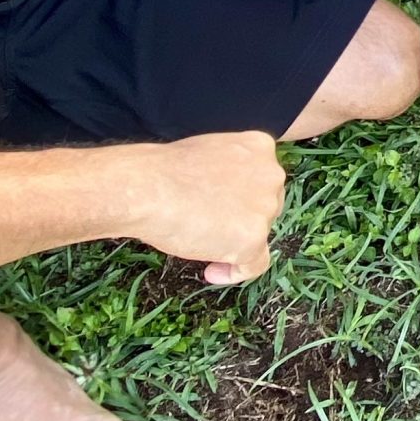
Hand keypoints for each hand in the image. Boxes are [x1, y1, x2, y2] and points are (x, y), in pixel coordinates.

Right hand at [131, 131, 285, 285]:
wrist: (148, 189)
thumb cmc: (164, 171)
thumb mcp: (209, 155)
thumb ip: (230, 171)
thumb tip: (229, 196)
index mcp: (260, 147)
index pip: (263, 180)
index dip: (243, 199)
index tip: (220, 208)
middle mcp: (271, 174)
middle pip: (267, 208)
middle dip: (240, 220)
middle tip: (208, 227)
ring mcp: (265, 207)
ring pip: (259, 236)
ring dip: (232, 243)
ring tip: (197, 241)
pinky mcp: (253, 238)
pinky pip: (255, 265)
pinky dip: (234, 272)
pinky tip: (211, 272)